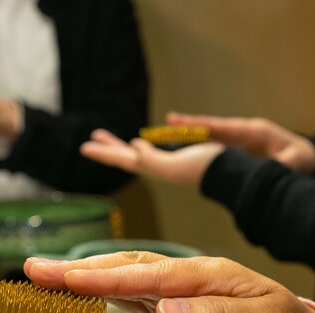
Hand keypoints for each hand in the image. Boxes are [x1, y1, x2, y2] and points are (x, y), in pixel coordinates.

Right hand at [23, 252, 314, 312]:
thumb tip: (170, 312)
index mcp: (207, 277)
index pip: (148, 276)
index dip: (108, 278)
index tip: (70, 278)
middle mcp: (186, 276)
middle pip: (124, 266)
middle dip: (78, 268)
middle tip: (34, 268)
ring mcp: (177, 286)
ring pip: (121, 274)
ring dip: (81, 274)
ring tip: (43, 275)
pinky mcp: (172, 299)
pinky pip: (129, 289)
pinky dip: (100, 287)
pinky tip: (78, 290)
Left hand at [80, 129, 223, 186]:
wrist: (228, 173)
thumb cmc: (201, 168)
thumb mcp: (172, 165)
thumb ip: (151, 159)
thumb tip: (134, 147)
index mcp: (150, 166)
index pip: (120, 158)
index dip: (103, 152)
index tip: (86, 147)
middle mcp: (153, 165)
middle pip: (123, 155)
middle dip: (107, 147)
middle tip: (91, 138)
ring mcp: (163, 163)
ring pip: (133, 152)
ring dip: (118, 145)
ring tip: (105, 137)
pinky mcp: (174, 159)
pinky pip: (149, 151)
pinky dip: (140, 147)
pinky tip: (137, 144)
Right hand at [166, 112, 314, 173]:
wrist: (306, 158)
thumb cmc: (302, 158)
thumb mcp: (297, 159)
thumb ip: (286, 162)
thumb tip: (277, 168)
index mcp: (254, 132)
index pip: (225, 127)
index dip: (206, 125)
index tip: (190, 124)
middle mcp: (242, 132)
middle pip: (212, 127)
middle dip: (191, 124)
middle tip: (169, 120)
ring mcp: (237, 139)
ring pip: (210, 133)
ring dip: (190, 131)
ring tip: (168, 128)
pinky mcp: (235, 146)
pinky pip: (213, 142)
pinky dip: (198, 140)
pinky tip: (182, 141)